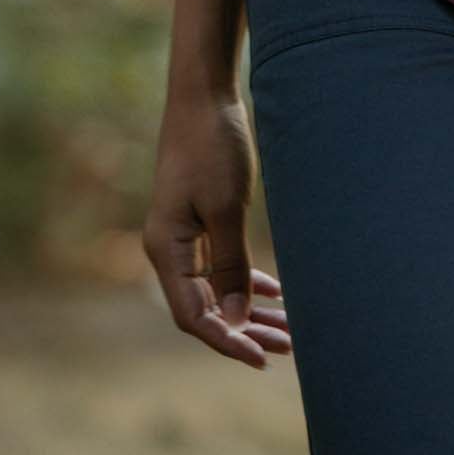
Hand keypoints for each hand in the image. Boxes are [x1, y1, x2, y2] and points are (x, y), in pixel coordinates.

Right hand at [143, 92, 294, 369]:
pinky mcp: (199, 220)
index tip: (261, 358)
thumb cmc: (213, 146)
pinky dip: (246, 279)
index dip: (227, 341)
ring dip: (250, 308)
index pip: (193, 316)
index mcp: (165, 250)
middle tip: (288, 347)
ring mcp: (183, 235)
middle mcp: (169, 249)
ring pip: (216, 288)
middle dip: (245, 330)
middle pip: (206, 308)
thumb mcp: (226, 208)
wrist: (204, 96)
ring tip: (288, 329)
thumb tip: (237, 320)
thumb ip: (230, 265)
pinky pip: (220, 265)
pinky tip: (275, 292)